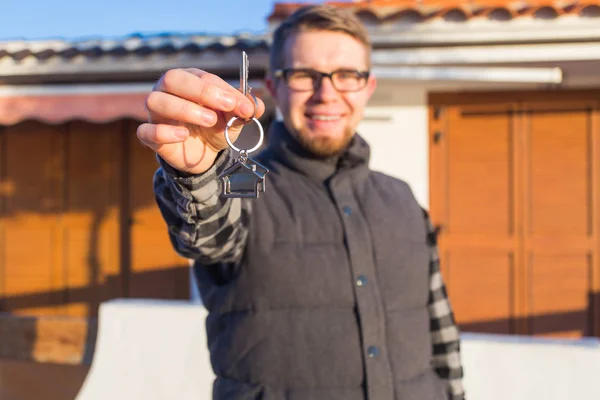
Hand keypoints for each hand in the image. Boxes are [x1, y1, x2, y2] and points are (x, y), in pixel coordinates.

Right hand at [137, 68, 265, 173]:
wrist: (205, 155)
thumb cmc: (217, 127)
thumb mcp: (234, 118)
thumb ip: (245, 110)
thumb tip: (257, 105)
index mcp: (189, 80)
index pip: (202, 78)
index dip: (223, 90)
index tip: (244, 106)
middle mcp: (167, 91)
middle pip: (172, 79)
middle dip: (201, 91)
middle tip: (225, 106)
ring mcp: (156, 113)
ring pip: (155, 101)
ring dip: (183, 108)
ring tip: (209, 120)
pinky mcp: (150, 136)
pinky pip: (146, 130)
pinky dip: (162, 132)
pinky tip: (183, 135)